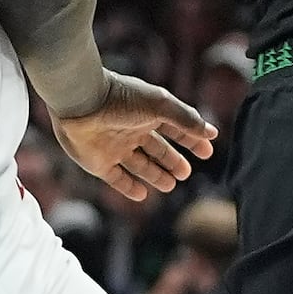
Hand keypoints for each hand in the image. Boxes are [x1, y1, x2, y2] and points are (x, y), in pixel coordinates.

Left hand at [49, 72, 216, 202]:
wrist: (80, 102)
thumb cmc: (121, 98)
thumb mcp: (161, 105)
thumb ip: (186, 120)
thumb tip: (211, 134)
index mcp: (147, 113)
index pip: (174, 128)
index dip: (191, 140)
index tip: (207, 152)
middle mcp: (131, 130)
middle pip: (157, 148)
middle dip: (172, 160)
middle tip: (186, 173)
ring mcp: (114, 146)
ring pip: (139, 165)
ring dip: (155, 175)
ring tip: (171, 184)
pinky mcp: (98, 162)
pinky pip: (116, 178)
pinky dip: (129, 187)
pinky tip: (143, 195)